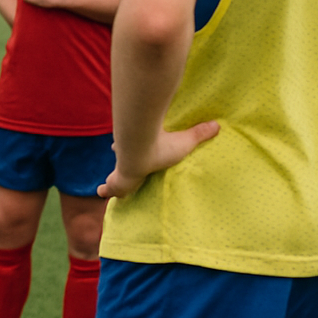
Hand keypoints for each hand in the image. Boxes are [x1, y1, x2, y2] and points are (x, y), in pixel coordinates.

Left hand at [98, 121, 219, 198]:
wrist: (140, 148)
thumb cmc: (161, 145)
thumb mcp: (184, 141)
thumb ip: (199, 134)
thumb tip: (217, 124)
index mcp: (142, 149)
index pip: (134, 148)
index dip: (129, 148)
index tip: (123, 147)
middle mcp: (128, 156)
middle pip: (120, 159)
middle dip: (117, 165)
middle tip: (112, 171)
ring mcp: (121, 168)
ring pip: (113, 176)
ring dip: (110, 181)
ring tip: (103, 188)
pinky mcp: (118, 180)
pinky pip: (111, 188)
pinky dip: (106, 190)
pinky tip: (100, 193)